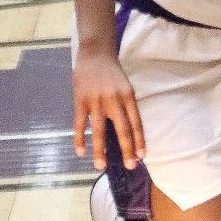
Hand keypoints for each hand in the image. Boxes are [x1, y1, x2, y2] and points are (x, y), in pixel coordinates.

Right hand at [72, 49, 145, 170]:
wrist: (95, 54)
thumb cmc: (113, 74)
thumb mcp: (126, 87)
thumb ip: (126, 108)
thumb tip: (128, 133)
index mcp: (128, 97)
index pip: (136, 123)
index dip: (139, 140)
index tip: (141, 156)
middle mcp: (114, 100)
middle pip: (122, 129)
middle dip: (126, 149)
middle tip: (129, 166)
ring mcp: (96, 101)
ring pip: (98, 130)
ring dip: (99, 150)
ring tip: (100, 166)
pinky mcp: (80, 101)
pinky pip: (79, 123)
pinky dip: (79, 138)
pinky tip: (80, 152)